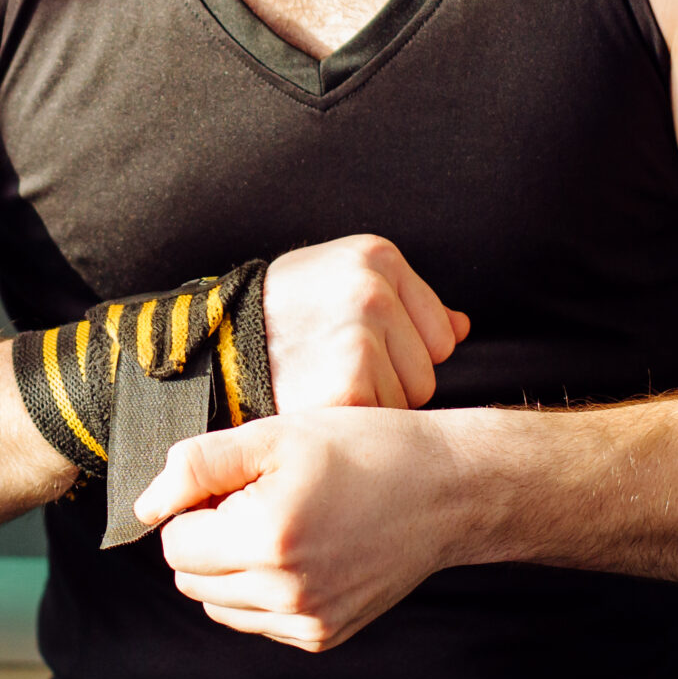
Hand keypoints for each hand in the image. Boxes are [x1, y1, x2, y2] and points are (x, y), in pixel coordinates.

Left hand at [136, 409, 465, 650]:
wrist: (446, 490)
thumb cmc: (366, 450)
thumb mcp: (276, 435)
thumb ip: (199, 465)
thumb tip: (145, 506)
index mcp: (266, 539)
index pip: (175, 542)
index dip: (195, 506)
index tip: (234, 483)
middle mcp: (285, 594)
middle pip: (190, 579)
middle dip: (207, 538)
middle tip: (258, 499)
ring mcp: (307, 622)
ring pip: (219, 606)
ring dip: (230, 568)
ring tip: (280, 523)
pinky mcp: (324, 636)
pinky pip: (259, 621)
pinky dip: (263, 591)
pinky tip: (303, 550)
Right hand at [262, 235, 468, 413]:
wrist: (214, 347)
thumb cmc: (277, 315)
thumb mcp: (336, 277)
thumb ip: (406, 300)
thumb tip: (463, 326)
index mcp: (376, 257)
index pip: (440, 330)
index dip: (402, 350)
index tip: (356, 346)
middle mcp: (373, 292)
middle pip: (428, 366)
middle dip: (391, 378)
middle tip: (334, 366)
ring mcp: (361, 338)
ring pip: (409, 397)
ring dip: (373, 401)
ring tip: (323, 380)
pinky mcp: (348, 386)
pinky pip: (382, 418)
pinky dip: (355, 421)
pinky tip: (320, 400)